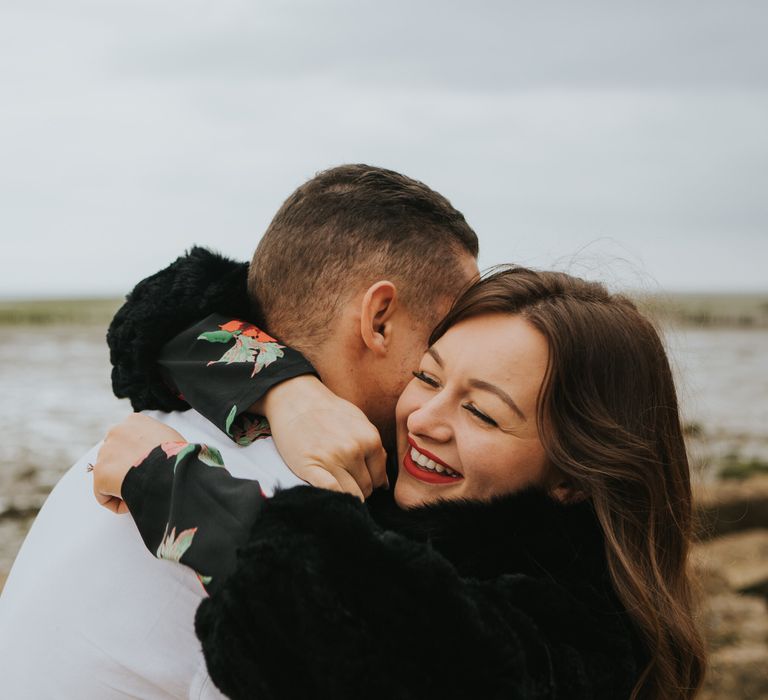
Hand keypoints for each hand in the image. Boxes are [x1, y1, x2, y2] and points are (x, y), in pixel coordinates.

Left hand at [93, 413, 185, 512]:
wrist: (170, 468)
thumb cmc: (178, 456)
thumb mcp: (170, 437)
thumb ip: (156, 440)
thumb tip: (157, 456)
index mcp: (135, 421)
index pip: (128, 439)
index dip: (138, 457)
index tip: (149, 468)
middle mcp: (116, 432)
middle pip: (115, 455)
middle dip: (126, 469)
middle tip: (144, 481)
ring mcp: (105, 452)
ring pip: (108, 475)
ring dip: (122, 484)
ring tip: (142, 491)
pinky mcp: (100, 474)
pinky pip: (104, 495)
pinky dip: (117, 502)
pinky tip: (133, 502)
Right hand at [255, 376, 387, 500]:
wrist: (295, 400)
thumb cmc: (328, 412)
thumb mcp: (359, 423)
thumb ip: (375, 451)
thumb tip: (385, 483)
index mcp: (370, 439)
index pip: (379, 478)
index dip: (370, 482)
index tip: (358, 479)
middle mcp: (354, 450)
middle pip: (366, 488)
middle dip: (358, 488)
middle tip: (343, 479)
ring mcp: (333, 459)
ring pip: (351, 494)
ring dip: (345, 493)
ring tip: (335, 482)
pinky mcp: (311, 467)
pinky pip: (331, 492)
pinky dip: (333, 497)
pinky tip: (330, 492)